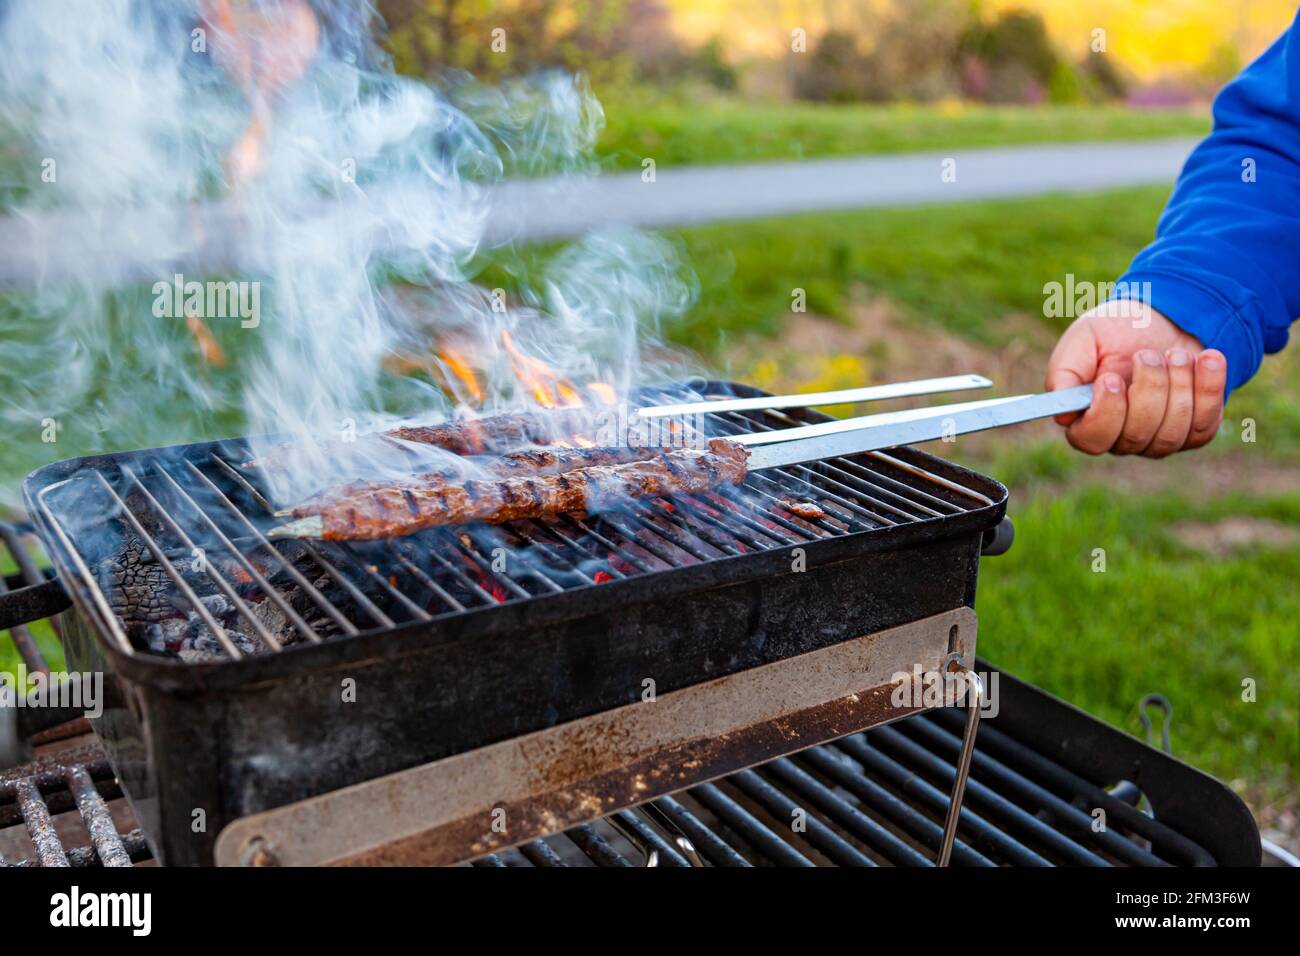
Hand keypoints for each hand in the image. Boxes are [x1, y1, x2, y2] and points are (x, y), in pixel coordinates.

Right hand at [1045, 301, 1226, 455]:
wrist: (1163, 319)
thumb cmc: (1114, 332)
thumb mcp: (1081, 340)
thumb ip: (1063, 374)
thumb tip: (1061, 415)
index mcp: (1086, 420)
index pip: (1091, 440)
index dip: (1105, 413)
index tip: (1111, 377)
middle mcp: (1121, 438)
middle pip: (1136, 436)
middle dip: (1148, 387)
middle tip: (1147, 354)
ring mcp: (1159, 439)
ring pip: (1172, 431)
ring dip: (1178, 384)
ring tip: (1175, 354)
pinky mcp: (1195, 431)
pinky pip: (1204, 423)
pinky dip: (1208, 387)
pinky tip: (1206, 359)